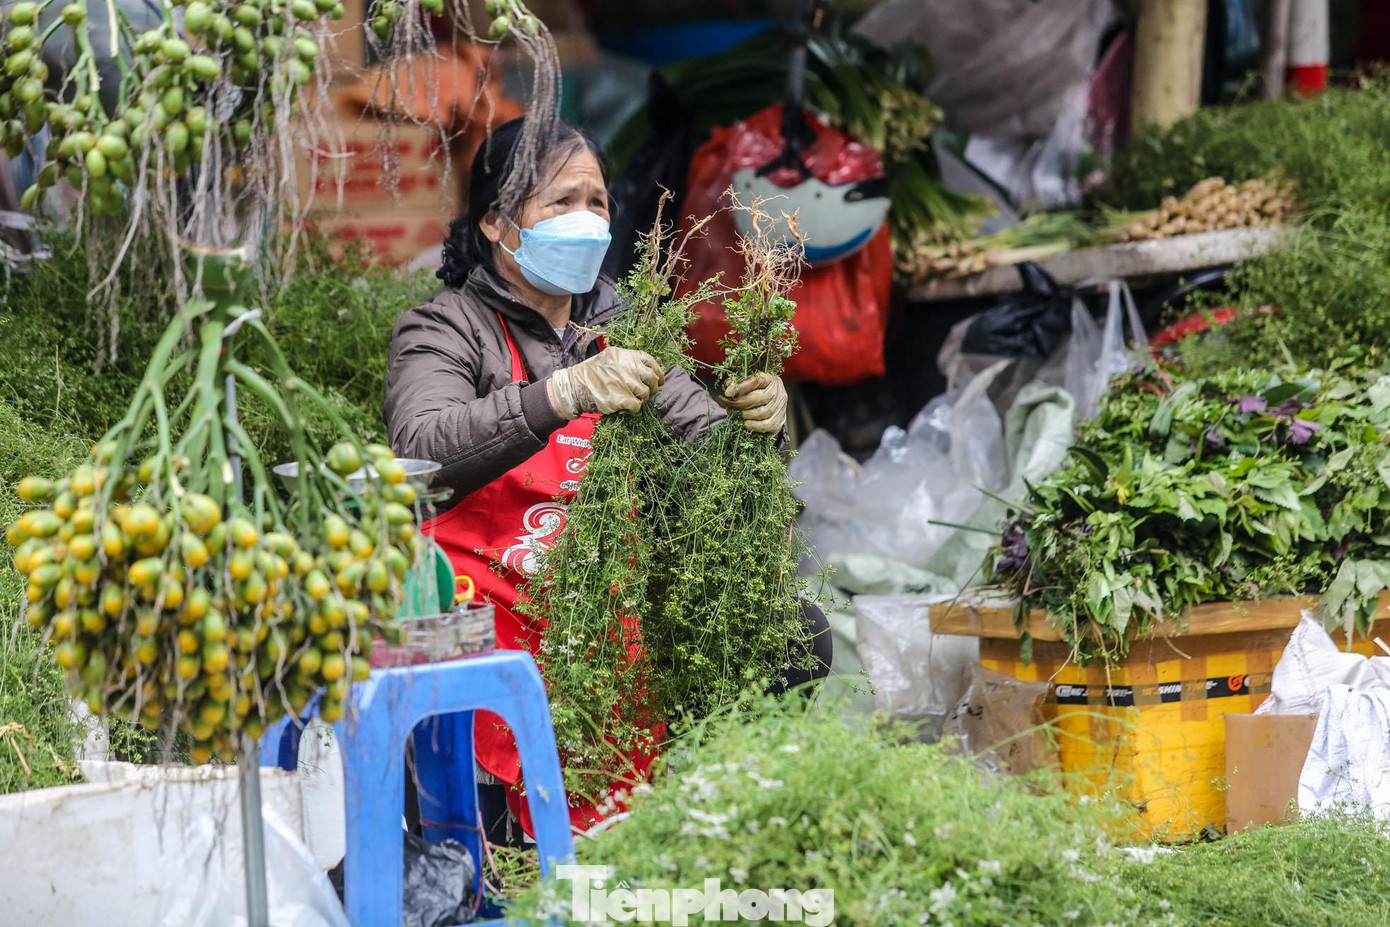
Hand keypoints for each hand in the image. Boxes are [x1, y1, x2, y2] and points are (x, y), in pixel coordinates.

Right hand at [548, 347, 665, 417]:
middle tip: (647, 393)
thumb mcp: (609, 357)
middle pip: (652, 379)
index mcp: (626, 356)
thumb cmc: (591, 372)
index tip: (660, 380)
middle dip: (653, 388)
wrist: (575, 386)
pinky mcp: (622, 399)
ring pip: (645, 394)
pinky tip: (625, 407)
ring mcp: (626, 384)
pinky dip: (633, 409)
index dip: (658, 372)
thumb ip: (627, 360)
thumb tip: (647, 370)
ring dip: (641, 399)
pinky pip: (637, 406)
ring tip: (631, 399)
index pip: (651, 362)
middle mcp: (629, 368)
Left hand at [718, 371, 786, 433]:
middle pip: (757, 398)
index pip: (756, 380)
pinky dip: (753, 425)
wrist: (773, 405)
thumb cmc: (758, 392)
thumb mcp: (750, 384)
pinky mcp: (778, 421)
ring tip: (736, 414)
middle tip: (727, 405)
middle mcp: (777, 392)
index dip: (740, 387)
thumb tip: (726, 388)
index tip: (727, 392)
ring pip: (761, 412)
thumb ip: (738, 385)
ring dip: (745, 414)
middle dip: (738, 403)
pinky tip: (745, 423)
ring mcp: (779, 407)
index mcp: (769, 379)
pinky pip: (765, 425)